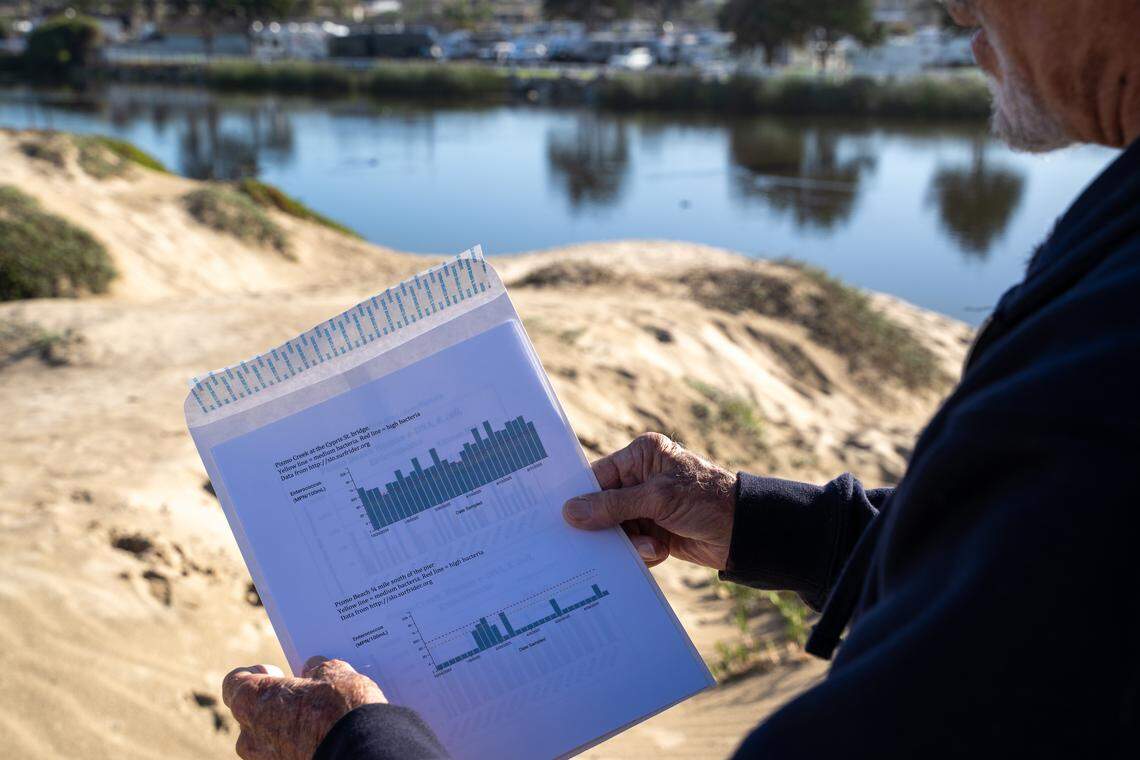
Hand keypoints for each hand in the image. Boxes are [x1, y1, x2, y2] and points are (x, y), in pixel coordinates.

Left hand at [222, 657, 384, 759]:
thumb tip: (314, 668)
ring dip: (287, 727)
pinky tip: (325, 737)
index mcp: (251, 701)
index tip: (277, 673)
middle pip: (252, 712)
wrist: (360, 752)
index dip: (254, 674)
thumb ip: (317, 668)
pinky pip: (284, 755)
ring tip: (320, 719)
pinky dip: (298, 746)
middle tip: (305, 695)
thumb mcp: (334, 673)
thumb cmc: (339, 709)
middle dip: (276, 702)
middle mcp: (248, 736)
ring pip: (268, 739)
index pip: (234, 683)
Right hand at [562, 433, 736, 569]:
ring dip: (631, 542)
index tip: (563, 517)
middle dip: (609, 526)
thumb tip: (570, 512)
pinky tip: (661, 550)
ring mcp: (649, 505)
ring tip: (653, 546)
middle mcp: (642, 477)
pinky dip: (643, 551)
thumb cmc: (706, 501)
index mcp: (642, 455)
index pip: (599, 475)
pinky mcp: (656, 530)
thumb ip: (612, 506)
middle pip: (603, 506)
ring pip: (617, 529)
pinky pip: (632, 544)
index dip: (582, 497)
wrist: (746, 533)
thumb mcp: (658, 499)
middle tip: (603, 543)